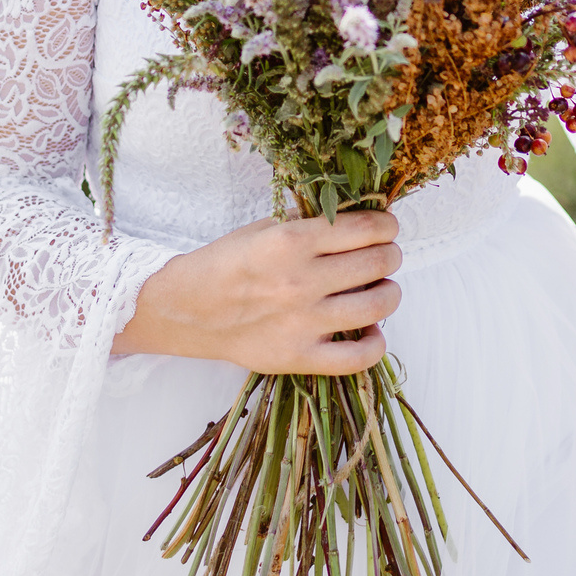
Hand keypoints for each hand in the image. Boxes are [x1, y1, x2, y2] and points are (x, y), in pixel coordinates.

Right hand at [114, 210, 401, 374]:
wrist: (185, 310)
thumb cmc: (224, 263)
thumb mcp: (263, 228)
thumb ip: (309, 223)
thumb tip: (359, 217)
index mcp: (291, 241)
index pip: (367, 227)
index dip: (386, 225)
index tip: (386, 228)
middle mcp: (301, 281)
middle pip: (378, 263)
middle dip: (390, 255)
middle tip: (384, 255)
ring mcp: (302, 323)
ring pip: (378, 305)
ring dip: (389, 292)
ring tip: (381, 288)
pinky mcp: (299, 358)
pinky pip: (359, 357)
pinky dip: (376, 342)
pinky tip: (369, 329)